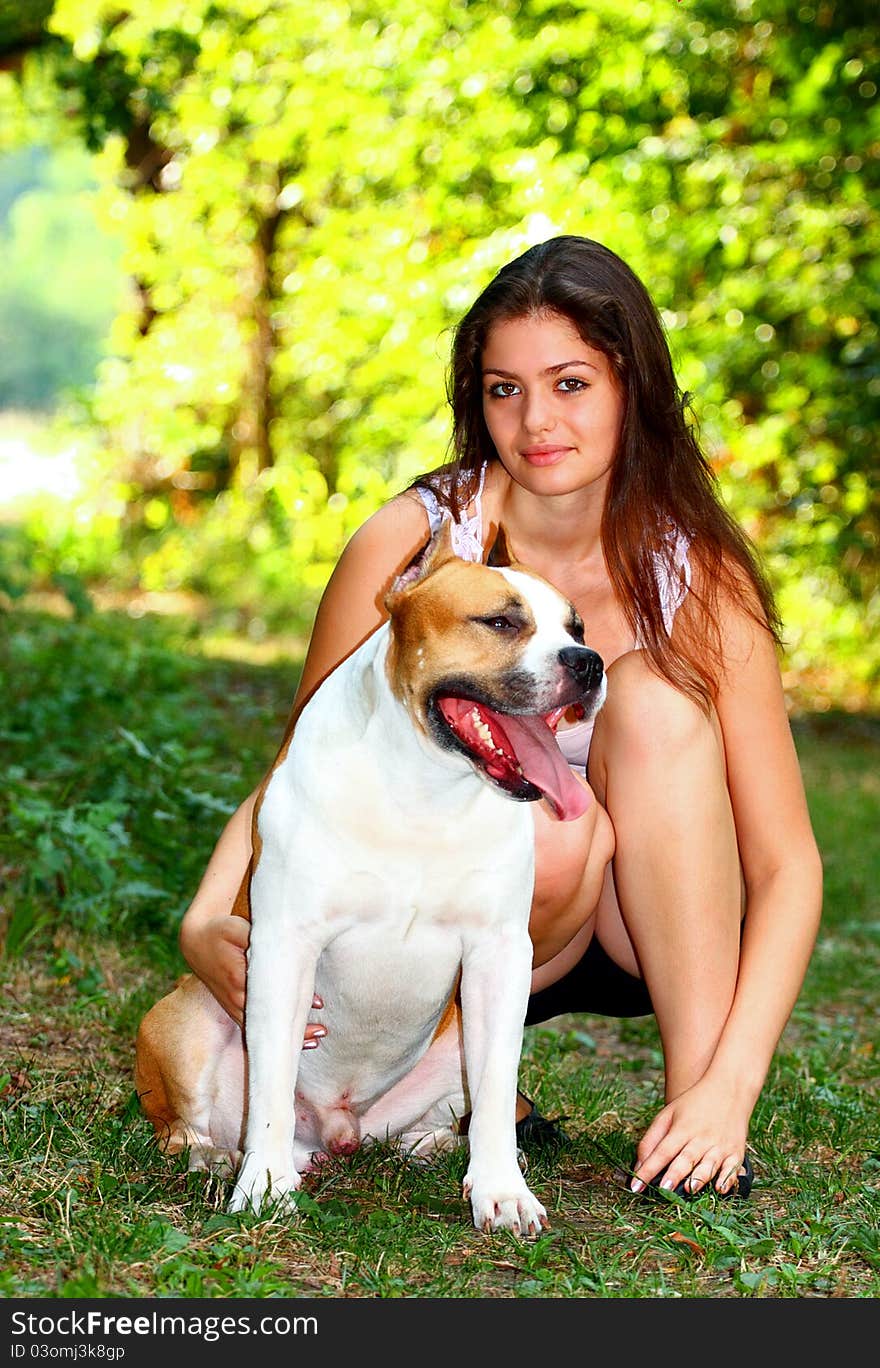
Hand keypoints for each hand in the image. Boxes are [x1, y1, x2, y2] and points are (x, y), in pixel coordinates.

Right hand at [180, 913, 325, 1046]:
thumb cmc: (221, 931)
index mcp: (238, 977)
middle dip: (295, 1028)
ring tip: (316, 1039)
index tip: (317, 1003)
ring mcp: (233, 1005)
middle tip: (322, 1031)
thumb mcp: (237, 928)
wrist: (196, 942)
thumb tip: (284, 945)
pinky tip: (292, 1041)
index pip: (270, 997)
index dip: (295, 1003)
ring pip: (261, 1030)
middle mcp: (235, 997)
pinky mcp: (232, 1008)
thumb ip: (258, 937)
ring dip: (286, 1036)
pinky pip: (253, 1028)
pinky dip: (272, 1036)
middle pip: (268, 1020)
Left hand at [630, 1073, 750, 1195]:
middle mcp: (700, 1139)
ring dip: (699, 1178)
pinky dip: (727, 1180)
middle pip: (684, 1159)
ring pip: (708, 1165)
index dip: (648, 1170)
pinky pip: (731, 1169)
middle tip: (662, 1190)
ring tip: (689, 1190)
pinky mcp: (736, 1152)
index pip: (661, 1152)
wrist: (730, 1088)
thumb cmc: (694, 1103)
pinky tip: (720, 1188)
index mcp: (681, 1129)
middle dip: (673, 1175)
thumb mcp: (668, 1114)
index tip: (635, 1187)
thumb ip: (652, 1139)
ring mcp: (720, 1146)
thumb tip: (639, 1165)